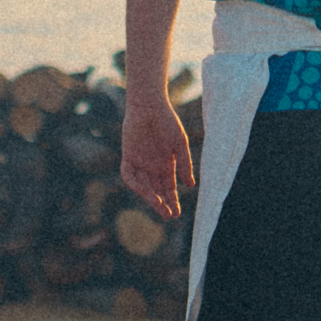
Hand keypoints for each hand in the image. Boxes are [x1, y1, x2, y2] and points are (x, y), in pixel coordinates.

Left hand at [120, 91, 195, 220]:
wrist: (149, 106)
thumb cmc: (167, 122)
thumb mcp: (180, 144)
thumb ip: (185, 164)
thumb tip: (191, 185)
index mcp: (166, 165)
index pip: (169, 189)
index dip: (172, 201)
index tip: (176, 213)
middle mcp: (152, 167)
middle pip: (156, 191)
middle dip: (162, 204)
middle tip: (168, 215)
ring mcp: (140, 162)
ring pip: (143, 186)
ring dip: (150, 197)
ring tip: (158, 204)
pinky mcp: (128, 156)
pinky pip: (129, 175)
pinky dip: (134, 184)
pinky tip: (143, 190)